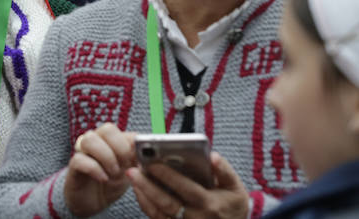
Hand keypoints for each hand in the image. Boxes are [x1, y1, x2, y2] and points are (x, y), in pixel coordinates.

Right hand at [64, 123, 136, 216]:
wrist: (92, 200)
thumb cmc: (112, 181)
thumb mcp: (129, 170)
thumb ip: (137, 158)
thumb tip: (151, 153)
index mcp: (112, 139)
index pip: (124, 130)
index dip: (132, 143)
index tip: (139, 159)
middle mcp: (96, 140)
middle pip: (107, 129)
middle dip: (120, 148)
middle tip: (126, 165)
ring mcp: (83, 151)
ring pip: (90, 140)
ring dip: (106, 157)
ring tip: (114, 173)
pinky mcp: (74, 165)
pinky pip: (79, 159)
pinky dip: (95, 169)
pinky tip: (103, 179)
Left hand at [127, 151, 248, 218]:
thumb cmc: (232, 205)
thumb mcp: (235, 188)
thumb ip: (224, 170)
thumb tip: (212, 156)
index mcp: (209, 204)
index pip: (186, 188)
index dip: (168, 176)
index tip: (151, 162)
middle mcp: (195, 218)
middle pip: (167, 203)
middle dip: (148, 186)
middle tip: (132, 170)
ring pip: (158, 213)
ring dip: (143, 195)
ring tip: (133, 177)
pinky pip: (156, 218)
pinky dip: (146, 205)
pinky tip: (138, 190)